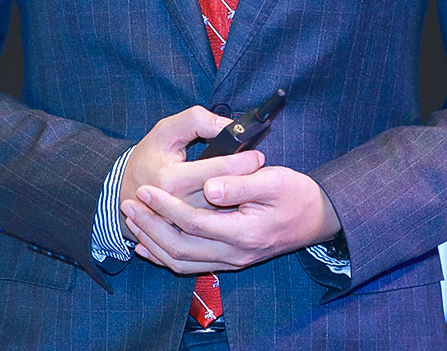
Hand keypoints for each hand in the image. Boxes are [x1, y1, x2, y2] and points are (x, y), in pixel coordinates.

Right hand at [118, 107, 264, 237]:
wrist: (123, 189)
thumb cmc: (148, 156)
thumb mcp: (167, 130)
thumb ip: (197, 121)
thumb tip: (228, 126)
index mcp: (172, 179)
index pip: (219, 171)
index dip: (244, 161)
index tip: (258, 155)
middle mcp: (177, 206)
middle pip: (224, 196)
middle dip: (246, 182)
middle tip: (261, 171)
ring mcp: (180, 225)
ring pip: (222, 216)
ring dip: (240, 202)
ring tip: (251, 188)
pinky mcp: (184, 236)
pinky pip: (213, 230)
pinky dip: (227, 218)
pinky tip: (236, 206)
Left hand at [122, 165, 341, 274]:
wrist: (317, 218)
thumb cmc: (297, 194)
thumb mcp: (275, 180)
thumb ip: (240, 183)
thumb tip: (210, 186)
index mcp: (244, 232)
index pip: (193, 223)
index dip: (165, 206)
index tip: (146, 188)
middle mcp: (235, 253)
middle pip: (180, 247)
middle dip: (150, 225)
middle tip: (129, 203)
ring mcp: (232, 261)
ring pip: (181, 262)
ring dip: (153, 241)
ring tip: (133, 220)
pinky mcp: (229, 261)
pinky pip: (190, 266)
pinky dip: (164, 257)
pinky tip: (148, 244)